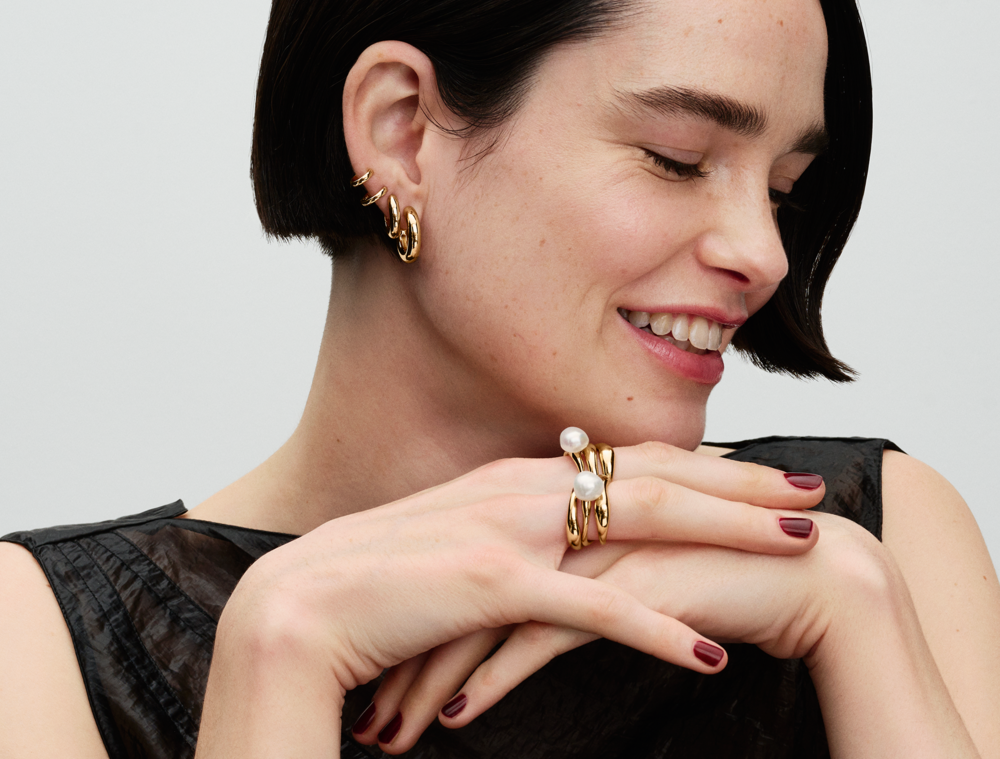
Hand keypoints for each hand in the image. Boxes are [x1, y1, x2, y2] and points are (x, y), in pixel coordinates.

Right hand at [195, 442, 823, 756]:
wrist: (293, 613)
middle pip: (653, 476)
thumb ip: (515, 539)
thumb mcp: (459, 550)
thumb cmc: (377, 589)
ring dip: (724, 534)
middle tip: (810, 492)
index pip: (629, 463)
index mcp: (515, 478)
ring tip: (795, 546)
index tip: (761, 476)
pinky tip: (710, 652)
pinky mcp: (487, 584)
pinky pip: (590, 608)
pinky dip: (655, 629)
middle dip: (739, 483)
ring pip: (640, 522)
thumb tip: (568, 553)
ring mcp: (506, 529)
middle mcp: (519, 487)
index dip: (702, 467)